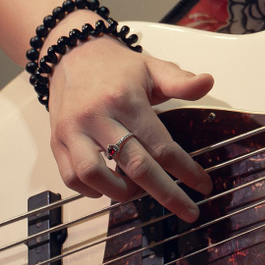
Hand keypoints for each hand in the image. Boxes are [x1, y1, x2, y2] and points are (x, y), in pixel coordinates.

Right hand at [46, 37, 214, 218]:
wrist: (71, 53)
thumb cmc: (116, 67)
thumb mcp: (152, 67)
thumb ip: (180, 80)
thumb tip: (208, 82)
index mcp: (125, 100)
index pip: (160, 145)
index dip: (185, 169)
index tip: (203, 185)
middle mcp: (97, 117)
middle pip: (134, 166)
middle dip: (166, 193)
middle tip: (189, 210)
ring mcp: (73, 131)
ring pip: (94, 176)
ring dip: (121, 192)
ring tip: (140, 191)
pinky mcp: (56, 141)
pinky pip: (71, 178)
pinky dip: (92, 190)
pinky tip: (110, 186)